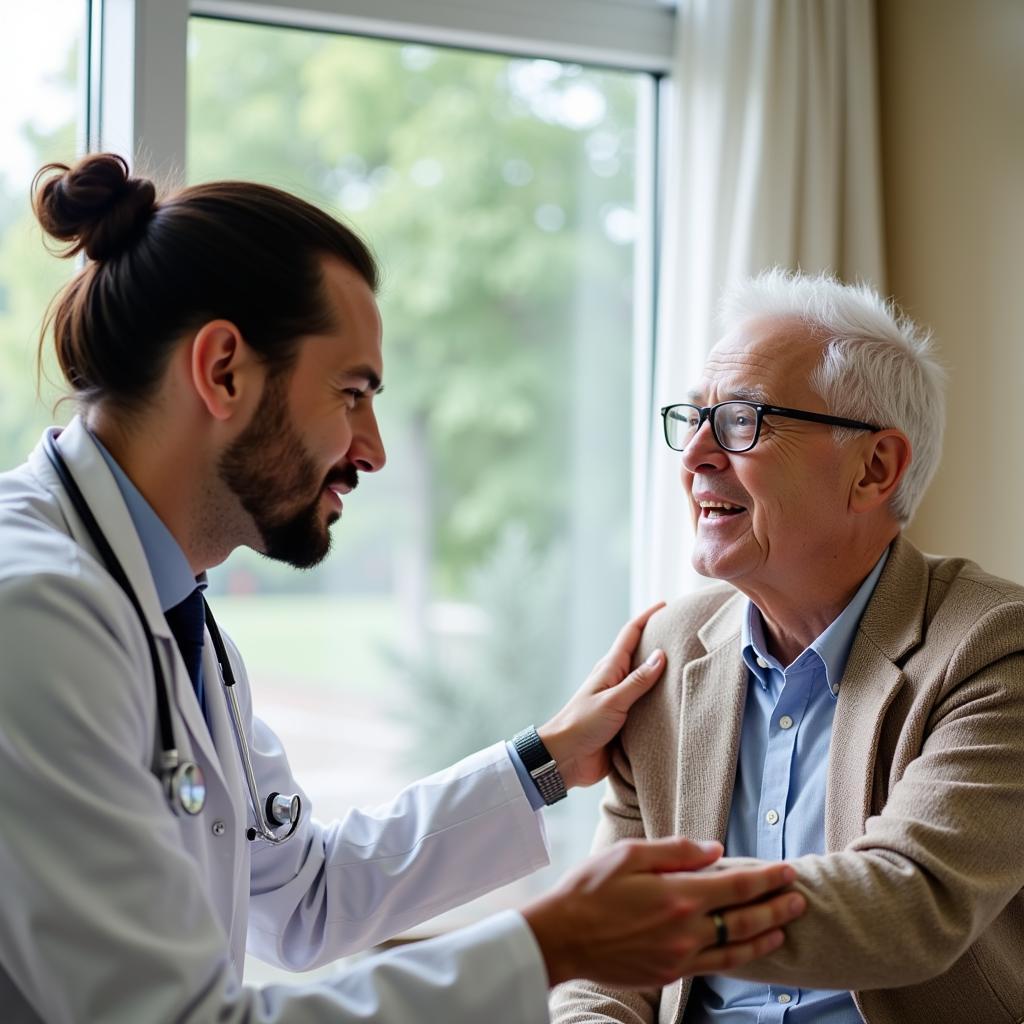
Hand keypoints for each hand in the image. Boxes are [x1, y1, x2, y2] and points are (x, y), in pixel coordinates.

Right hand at [521, 837, 804, 988]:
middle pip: (744, 918)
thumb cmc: (590, 889)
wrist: (562, 937)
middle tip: (798, 898)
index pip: (736, 885)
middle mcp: (685, 929)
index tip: (787, 871)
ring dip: (766, 935)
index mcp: (677, 894)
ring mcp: (679, 956)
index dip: (766, 878)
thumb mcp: (629, 854)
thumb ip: (676, 851)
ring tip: (785, 926)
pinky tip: (749, 949)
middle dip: (776, 907)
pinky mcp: (670, 973)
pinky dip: (740, 957)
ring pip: (736, 948)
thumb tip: (715, 850)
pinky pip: (715, 965)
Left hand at [538, 601, 666, 789]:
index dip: (647, 618)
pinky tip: (676, 700)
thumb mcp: (612, 701)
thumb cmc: (582, 726)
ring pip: (645, 680)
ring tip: (688, 663)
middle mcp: (616, 681)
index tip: (665, 605)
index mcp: (610, 669)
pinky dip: (660, 699)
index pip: (630, 635)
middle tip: (684, 631)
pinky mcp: (625, 721)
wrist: (565, 759)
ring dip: (662, 672)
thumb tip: (661, 654)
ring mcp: (620, 700)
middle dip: (659, 641)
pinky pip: (647, 705)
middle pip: (640, 654)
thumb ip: (637, 681)